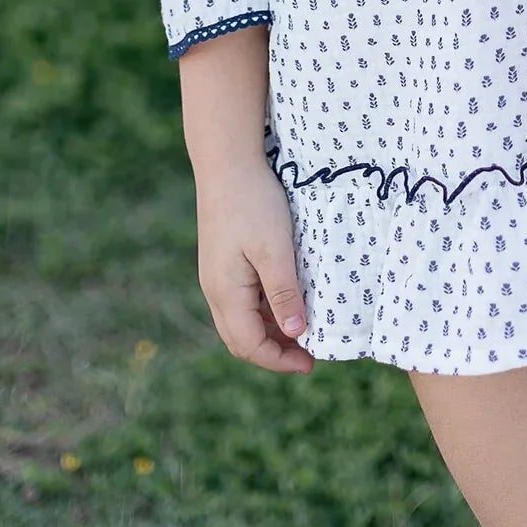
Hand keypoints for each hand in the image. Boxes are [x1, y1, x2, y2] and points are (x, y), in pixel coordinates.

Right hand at [195, 157, 314, 371]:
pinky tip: (286, 300)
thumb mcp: (275, 249)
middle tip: (309, 353)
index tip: (311, 363)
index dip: (279, 360)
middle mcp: (215, 290)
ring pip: (241, 321)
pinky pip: (241, 300)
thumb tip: (297, 334)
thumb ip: (284, 293)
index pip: (250, 345)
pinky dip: (263, 311)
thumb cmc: (253, 203)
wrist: (227, 163)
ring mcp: (217, 276)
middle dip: (274, 352)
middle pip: (241, 339)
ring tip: (302, 329)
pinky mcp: (223, 261)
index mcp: (225, 293)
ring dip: (269, 332)